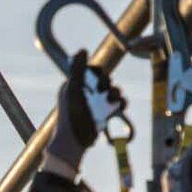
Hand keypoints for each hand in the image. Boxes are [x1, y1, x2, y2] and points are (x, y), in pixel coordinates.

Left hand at [45, 52, 118, 171]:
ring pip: (112, 91)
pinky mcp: (103, 114)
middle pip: (104, 80)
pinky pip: (117, 104)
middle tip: (104, 92)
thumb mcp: (74, 89)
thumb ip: (78, 70)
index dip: (98, 73)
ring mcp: (95, 104)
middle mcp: (86, 93)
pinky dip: (120, 104)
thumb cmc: (71, 115)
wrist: (75, 141)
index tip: (98, 79)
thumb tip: (82, 50)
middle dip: (108, 84)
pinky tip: (120, 105)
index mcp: (75, 85)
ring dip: (116, 93)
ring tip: (112, 100)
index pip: (91, 71)